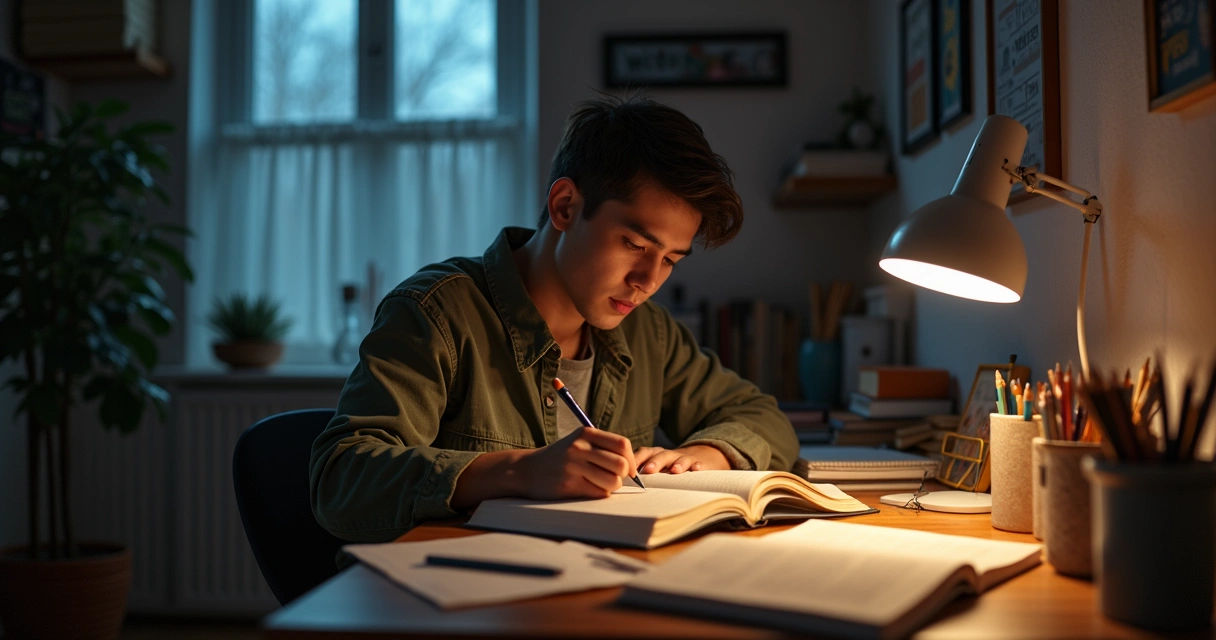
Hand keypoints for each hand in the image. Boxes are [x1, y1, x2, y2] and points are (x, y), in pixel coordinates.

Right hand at [518, 427, 639, 499]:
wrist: (526, 470)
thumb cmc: (560, 458)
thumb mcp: (579, 442)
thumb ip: (603, 448)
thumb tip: (633, 467)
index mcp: (586, 433)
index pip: (622, 445)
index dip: (631, 460)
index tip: (628, 470)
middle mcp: (580, 447)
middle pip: (621, 465)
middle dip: (622, 476)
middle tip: (612, 478)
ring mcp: (573, 466)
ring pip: (612, 482)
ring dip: (610, 487)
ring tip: (598, 484)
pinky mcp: (569, 485)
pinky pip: (599, 493)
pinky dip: (598, 494)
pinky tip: (585, 489)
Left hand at [634, 444, 730, 474]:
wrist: (696, 457)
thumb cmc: (668, 467)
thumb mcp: (655, 468)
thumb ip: (641, 474)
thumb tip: (621, 483)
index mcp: (655, 455)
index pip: (644, 453)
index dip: (637, 459)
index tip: (629, 470)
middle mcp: (668, 455)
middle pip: (661, 455)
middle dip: (655, 462)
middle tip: (648, 471)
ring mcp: (684, 458)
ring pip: (680, 458)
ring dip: (678, 463)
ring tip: (675, 470)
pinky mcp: (698, 463)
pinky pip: (698, 463)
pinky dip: (697, 466)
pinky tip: (697, 469)